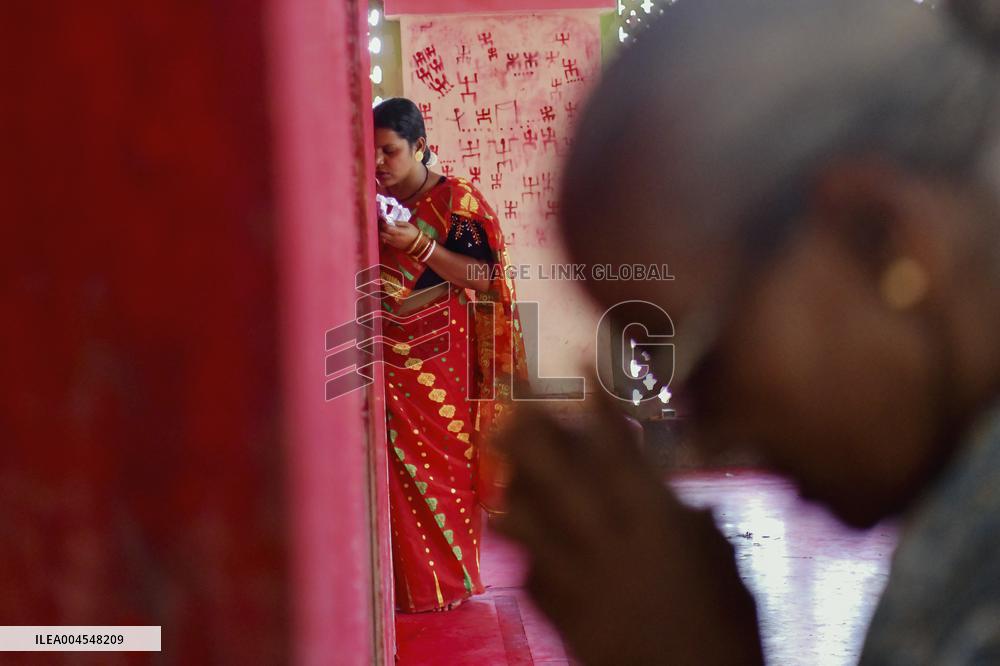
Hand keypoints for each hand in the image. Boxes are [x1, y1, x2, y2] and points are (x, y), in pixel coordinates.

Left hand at [378, 218, 420, 251]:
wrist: (418, 244)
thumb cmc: (413, 232)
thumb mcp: (407, 224)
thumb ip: (398, 222)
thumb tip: (390, 221)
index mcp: (398, 232)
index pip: (386, 228)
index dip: (383, 223)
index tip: (384, 220)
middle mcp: (393, 238)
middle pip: (382, 234)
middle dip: (381, 229)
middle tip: (383, 225)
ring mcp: (393, 242)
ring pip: (382, 238)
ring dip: (382, 233)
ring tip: (385, 229)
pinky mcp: (393, 245)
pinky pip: (386, 241)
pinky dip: (385, 237)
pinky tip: (388, 234)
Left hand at [493, 386, 762, 665]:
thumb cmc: (726, 623)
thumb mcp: (720, 560)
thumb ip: (692, 521)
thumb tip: (679, 500)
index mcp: (652, 518)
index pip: (617, 446)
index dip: (596, 401)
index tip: (577, 362)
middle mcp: (606, 539)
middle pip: (557, 473)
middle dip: (530, 430)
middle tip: (507, 397)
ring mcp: (577, 578)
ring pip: (528, 521)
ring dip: (510, 488)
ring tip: (493, 464)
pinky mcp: (561, 613)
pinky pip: (530, 573)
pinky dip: (523, 552)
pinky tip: (511, 535)